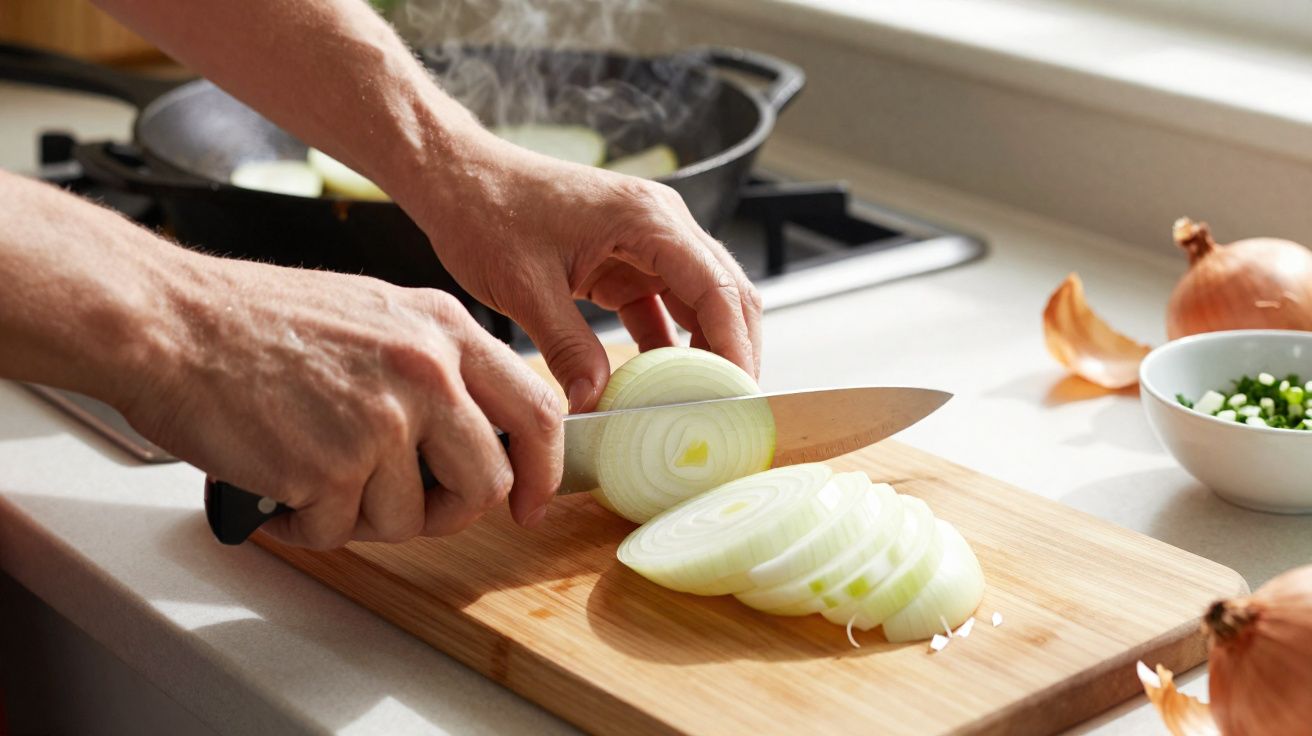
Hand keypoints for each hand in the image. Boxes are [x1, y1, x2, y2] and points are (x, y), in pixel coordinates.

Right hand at [120, 254, 562, 548]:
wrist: (170, 322)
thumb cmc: (257, 321)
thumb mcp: (377, 316)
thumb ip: (436, 368)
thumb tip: (475, 435)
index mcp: (445, 328)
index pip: (536, 410)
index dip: (542, 470)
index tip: (531, 502)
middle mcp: (427, 370)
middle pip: (488, 482)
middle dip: (449, 511)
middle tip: (409, 508)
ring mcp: (383, 418)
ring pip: (412, 518)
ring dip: (364, 516)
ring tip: (318, 476)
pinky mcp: (333, 465)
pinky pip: (341, 531)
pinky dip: (309, 525)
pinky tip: (282, 486)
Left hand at [413, 136, 762, 412]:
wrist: (458, 179)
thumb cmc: (487, 211)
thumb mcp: (525, 286)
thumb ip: (568, 347)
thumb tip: (596, 402)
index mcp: (648, 219)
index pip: (719, 289)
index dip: (736, 348)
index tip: (737, 397)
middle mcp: (661, 224)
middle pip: (726, 294)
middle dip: (734, 353)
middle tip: (729, 411)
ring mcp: (647, 242)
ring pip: (701, 303)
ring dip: (705, 352)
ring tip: (700, 406)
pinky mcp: (627, 261)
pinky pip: (664, 308)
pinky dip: (668, 347)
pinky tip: (658, 388)